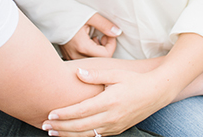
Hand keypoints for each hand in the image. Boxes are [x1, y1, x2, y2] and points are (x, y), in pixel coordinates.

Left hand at [42, 67, 172, 136]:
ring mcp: (115, 125)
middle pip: (81, 126)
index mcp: (109, 102)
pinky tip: (71, 134)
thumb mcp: (115, 73)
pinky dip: (82, 136)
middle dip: (61, 127)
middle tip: (45, 126)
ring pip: (88, 134)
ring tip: (53, 133)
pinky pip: (97, 136)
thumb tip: (77, 72)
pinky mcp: (118, 129)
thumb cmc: (134, 80)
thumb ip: (95, 74)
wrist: (157, 92)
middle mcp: (111, 117)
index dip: (64, 114)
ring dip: (69, 135)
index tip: (50, 114)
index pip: (81, 111)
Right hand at [60, 13, 121, 59]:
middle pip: (99, 62)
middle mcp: (75, 55)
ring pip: (91, 63)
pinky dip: (89, 54)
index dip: (111, 45)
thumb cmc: (68, 13)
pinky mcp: (67, 56)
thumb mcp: (89, 16)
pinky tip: (86, 43)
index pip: (105, 55)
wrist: (50, 13)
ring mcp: (70, 57)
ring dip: (97, 53)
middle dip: (105, 50)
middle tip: (102, 37)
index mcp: (82, 46)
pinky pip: (82, 61)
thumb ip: (105, 25)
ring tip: (94, 39)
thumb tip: (117, 33)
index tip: (109, 35)